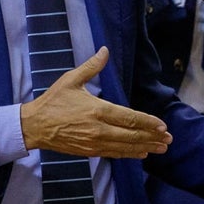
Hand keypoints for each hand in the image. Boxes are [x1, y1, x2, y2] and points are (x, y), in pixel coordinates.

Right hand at [20, 47, 171, 158]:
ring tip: (161, 148)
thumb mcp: (71, 80)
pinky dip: (129, 154)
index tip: (162, 125)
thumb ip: (91, 67)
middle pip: (131, 135)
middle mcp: (99, 129)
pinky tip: (140, 153)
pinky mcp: (89, 151)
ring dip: (144, 147)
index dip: (148, 122)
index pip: (129, 118)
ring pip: (125, 147)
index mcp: (97, 110)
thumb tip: (105, 50)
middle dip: (152, 137)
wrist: (34, 126)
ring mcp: (94, 142)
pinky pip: (114, 154)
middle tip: (168, 139)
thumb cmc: (53, 101)